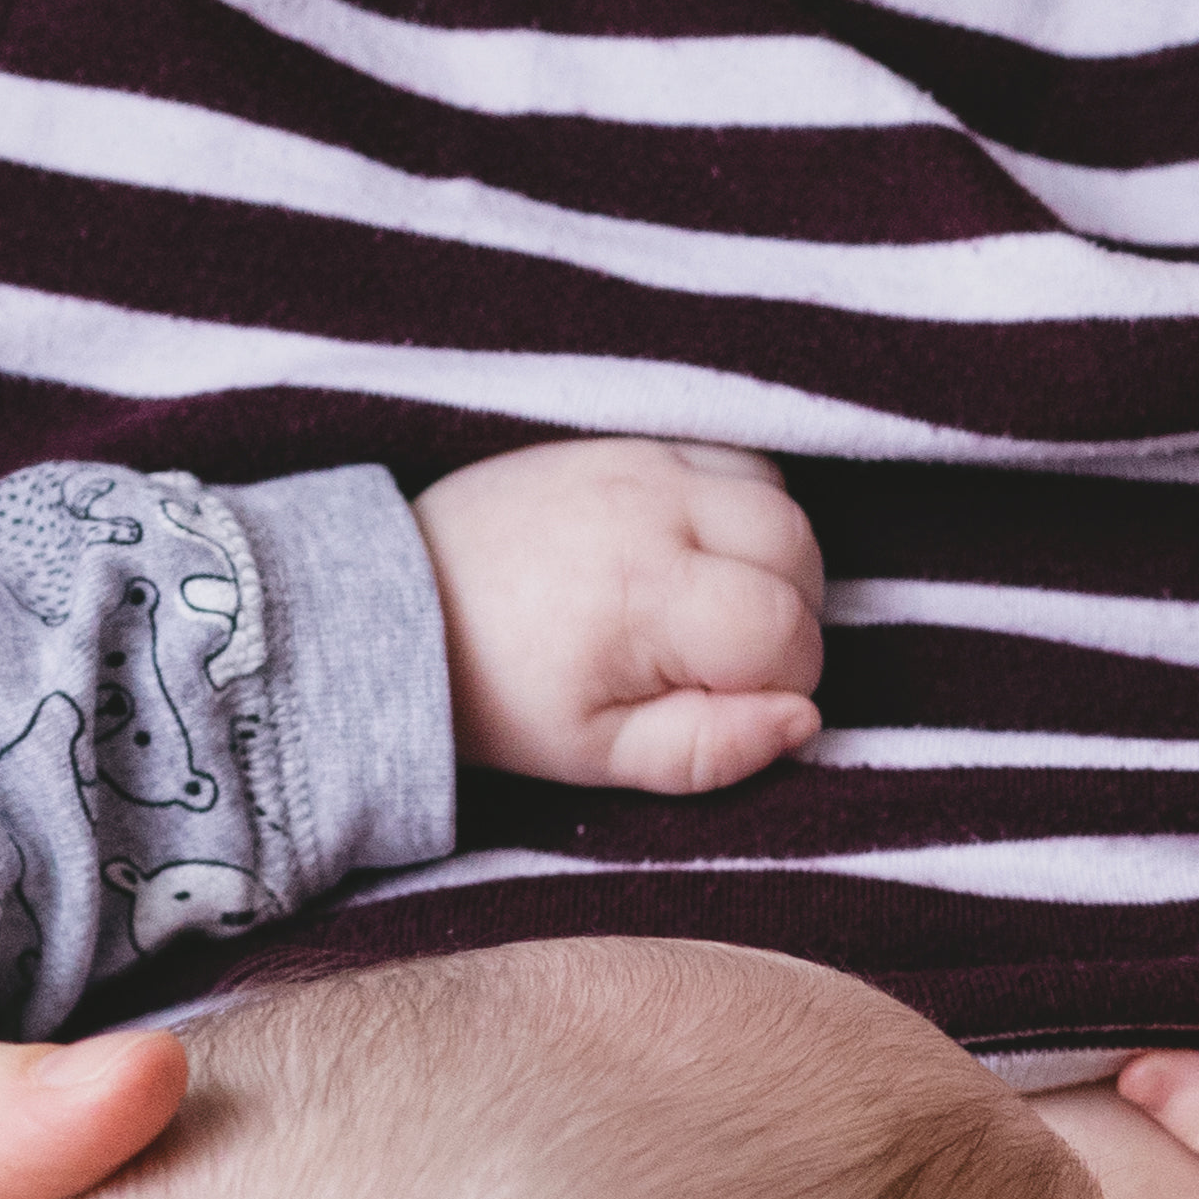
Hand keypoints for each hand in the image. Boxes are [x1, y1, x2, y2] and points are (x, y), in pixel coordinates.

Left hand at [416, 437, 825, 792]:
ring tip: (712, 605)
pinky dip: (739, 507)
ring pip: (778, 499)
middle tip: (725, 658)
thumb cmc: (500, 693)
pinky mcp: (624, 442)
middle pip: (800, 551)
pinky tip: (696, 554)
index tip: (720, 700)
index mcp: (646, 593)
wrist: (396, 607)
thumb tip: (802, 720)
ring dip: (773, 558)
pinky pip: (732, 459)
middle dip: (789, 616)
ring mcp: (638, 460)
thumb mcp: (600, 756)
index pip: (787, 633)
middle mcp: (652, 506)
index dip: (778, 683)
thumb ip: (712, 750)